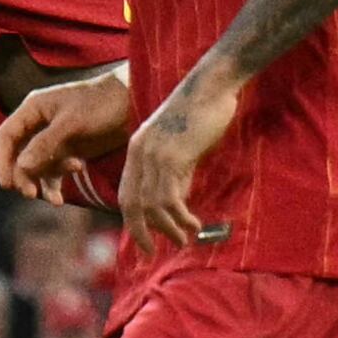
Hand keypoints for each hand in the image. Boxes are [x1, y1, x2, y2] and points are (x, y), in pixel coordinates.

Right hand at [0, 71, 133, 200]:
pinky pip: (54, 172)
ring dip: (42, 183)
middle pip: (18, 155)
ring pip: (36, 167)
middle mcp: (39, 124)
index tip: (7, 183)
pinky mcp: (70, 151)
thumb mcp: (72, 123)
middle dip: (23, 176)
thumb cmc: (102, 104)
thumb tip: (20, 167)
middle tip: (31, 194)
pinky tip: (59, 199)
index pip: (6, 136)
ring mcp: (54, 139)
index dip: (2, 160)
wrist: (135, 103)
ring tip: (55, 199)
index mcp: (33, 109)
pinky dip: (55, 185)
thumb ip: (45, 144)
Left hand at [118, 72, 239, 251]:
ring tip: (184, 239)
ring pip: (151, 204)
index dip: (133, 220)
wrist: (210, 85)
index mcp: (137, 150)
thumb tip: (177, 201)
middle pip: (131, 204)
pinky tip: (192, 224)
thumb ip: (175, 171)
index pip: (127, 194)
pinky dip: (179, 216)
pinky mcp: (172, 156)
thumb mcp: (180, 145)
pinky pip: (169, 196)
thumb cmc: (200, 112)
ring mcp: (154, 155)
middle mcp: (139, 154)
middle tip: (152, 251)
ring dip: (167, 227)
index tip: (144, 240)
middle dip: (140, 232)